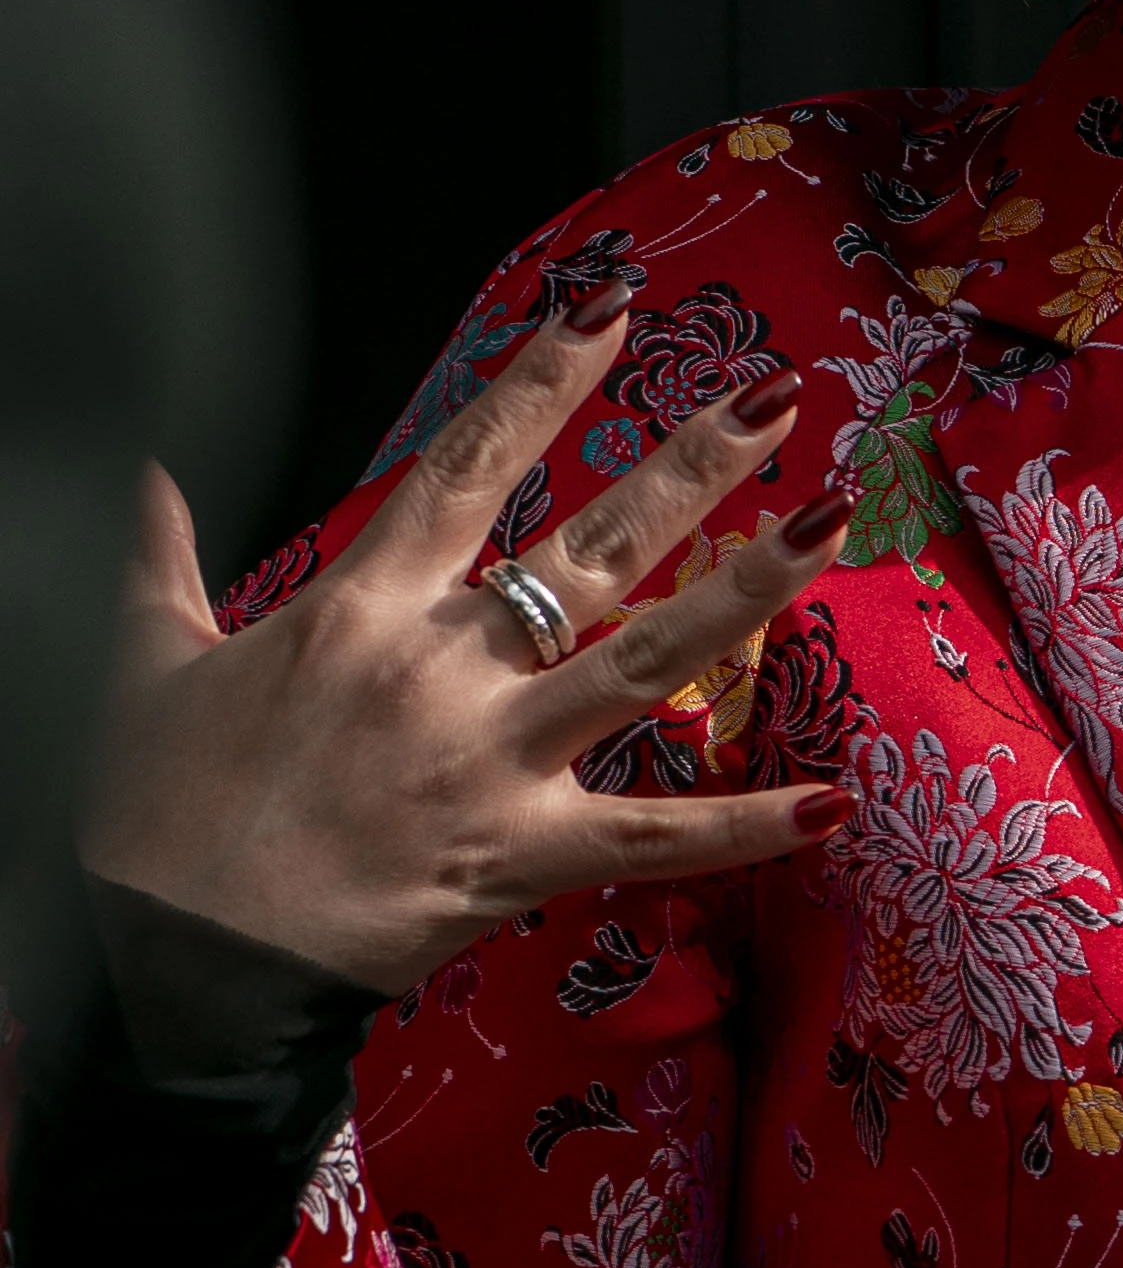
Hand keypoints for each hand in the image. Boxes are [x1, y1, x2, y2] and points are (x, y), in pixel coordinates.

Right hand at [78, 292, 857, 1000]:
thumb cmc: (158, 814)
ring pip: (645, 659)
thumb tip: (143, 473)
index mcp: (358, 608)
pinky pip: (654, 840)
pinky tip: (835, 805)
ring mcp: (491, 760)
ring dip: (747, 590)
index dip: (543, 378)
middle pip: (588, 545)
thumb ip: (157, 560)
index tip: (610, 306)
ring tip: (831, 522)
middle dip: (687, 464)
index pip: (467, 464)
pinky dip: (745, 827)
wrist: (172, 961)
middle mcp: (441, 668)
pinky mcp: (520, 856)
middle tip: (778, 394)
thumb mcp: (147, 662)